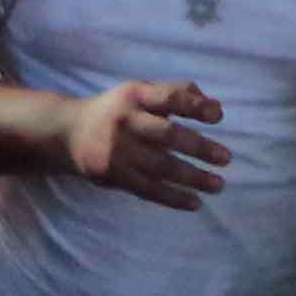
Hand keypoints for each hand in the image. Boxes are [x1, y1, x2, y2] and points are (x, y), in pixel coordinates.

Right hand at [61, 78, 231, 209]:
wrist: (68, 132)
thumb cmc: (119, 110)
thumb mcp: (141, 93)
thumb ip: (177, 94)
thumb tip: (215, 106)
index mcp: (135, 96)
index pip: (168, 97)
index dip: (194, 105)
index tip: (218, 116)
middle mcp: (125, 121)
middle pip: (167, 135)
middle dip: (199, 148)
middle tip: (227, 158)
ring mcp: (117, 150)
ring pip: (161, 167)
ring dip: (193, 178)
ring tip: (218, 185)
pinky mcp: (112, 174)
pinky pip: (148, 189)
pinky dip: (173, 198)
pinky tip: (195, 202)